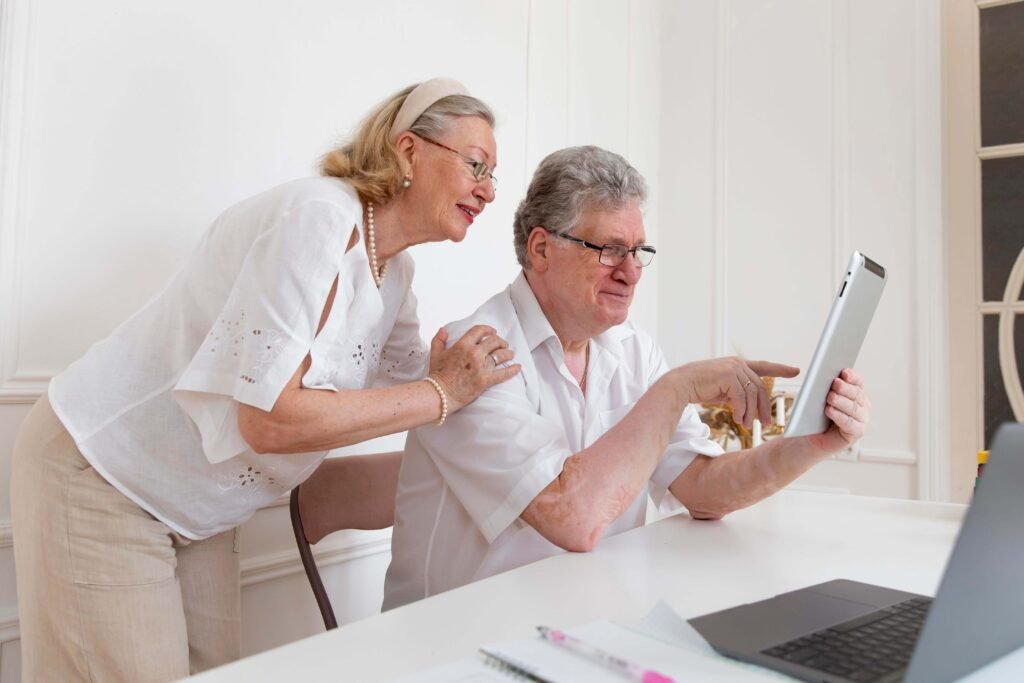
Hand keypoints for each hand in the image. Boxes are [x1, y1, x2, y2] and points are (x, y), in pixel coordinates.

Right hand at [427, 325, 519, 411]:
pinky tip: (518, 367)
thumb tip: (443, 330)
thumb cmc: (438, 375)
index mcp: (463, 345)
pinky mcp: (486, 380)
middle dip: (500, 341)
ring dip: (507, 353)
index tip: (492, 332)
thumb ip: (439, 339)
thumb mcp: (436, 354)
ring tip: (510, 354)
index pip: (480, 331)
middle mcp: (475, 354)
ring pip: (501, 355)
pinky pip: (504, 373)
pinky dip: (512, 370)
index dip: (488, 330)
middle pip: (494, 341)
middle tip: (502, 344)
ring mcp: (482, 367)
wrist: (440, 394)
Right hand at [675, 357, 799, 428]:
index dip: (780, 368)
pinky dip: (741, 411)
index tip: (796, 370)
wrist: (678, 386)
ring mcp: (733, 368)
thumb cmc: (698, 389)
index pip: (764, 366)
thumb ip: (737, 392)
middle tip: (765, 424)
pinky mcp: (728, 375)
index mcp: (737, 365)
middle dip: (764, 408)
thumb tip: (750, 409)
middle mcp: (738, 364)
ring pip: (752, 395)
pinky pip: (741, 398)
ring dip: (750, 413)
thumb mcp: (723, 390)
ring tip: (745, 425)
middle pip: (761, 387)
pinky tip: (737, 419)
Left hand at [812, 368, 870, 452]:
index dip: (852, 376)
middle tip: (835, 383)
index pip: (858, 381)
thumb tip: (812, 373)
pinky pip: (851, 424)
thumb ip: (819, 385)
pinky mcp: (856, 432)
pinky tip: (829, 410)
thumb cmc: (814, 415)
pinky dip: (840, 416)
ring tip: (830, 397)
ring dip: (842, 401)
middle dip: (845, 388)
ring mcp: (861, 419)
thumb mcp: (815, 396)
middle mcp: (861, 404)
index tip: (843, 372)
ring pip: (854, 408)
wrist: (809, 437)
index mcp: (855, 392)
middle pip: (856, 393)